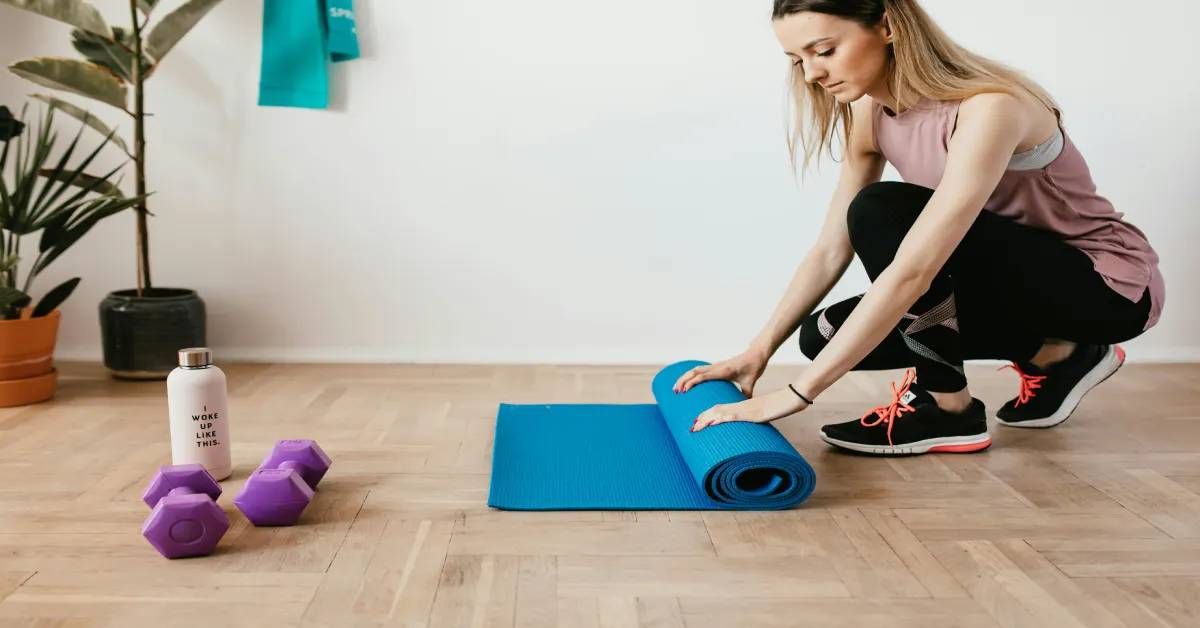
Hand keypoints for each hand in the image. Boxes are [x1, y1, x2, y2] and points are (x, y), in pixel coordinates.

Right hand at [672, 348, 768, 396]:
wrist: (756, 354)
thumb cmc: (754, 367)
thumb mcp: (750, 383)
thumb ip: (745, 395)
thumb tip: (743, 408)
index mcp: (724, 371)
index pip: (703, 376)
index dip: (691, 383)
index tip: (683, 391)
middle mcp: (717, 367)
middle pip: (694, 372)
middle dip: (683, 381)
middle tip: (675, 391)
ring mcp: (716, 365)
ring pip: (695, 369)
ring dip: (685, 377)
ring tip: (677, 387)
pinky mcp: (717, 366)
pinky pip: (701, 369)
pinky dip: (691, 375)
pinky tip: (687, 382)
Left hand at [690, 387, 808, 431]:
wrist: (785, 399)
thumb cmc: (775, 408)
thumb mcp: (760, 416)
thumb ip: (752, 420)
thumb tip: (749, 426)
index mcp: (739, 407)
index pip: (719, 409)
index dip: (708, 416)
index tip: (698, 423)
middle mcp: (737, 406)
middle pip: (715, 411)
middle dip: (702, 419)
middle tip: (691, 428)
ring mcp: (742, 410)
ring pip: (719, 413)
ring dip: (706, 420)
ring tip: (694, 428)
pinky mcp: (748, 413)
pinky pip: (731, 416)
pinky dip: (720, 420)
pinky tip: (711, 424)